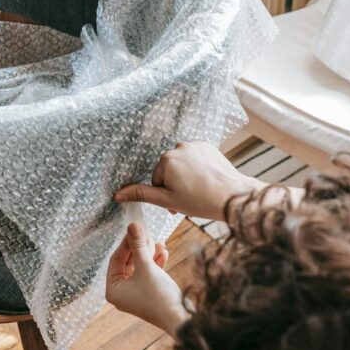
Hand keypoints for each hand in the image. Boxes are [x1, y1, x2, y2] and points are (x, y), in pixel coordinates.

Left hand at [106, 222, 185, 335]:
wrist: (181, 319)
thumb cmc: (159, 296)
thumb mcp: (147, 267)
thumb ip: (138, 245)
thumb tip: (132, 225)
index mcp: (114, 289)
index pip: (116, 259)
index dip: (126, 242)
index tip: (136, 227)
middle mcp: (122, 292)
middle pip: (128, 262)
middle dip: (140, 247)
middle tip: (148, 232)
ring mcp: (135, 293)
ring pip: (139, 266)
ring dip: (149, 253)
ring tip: (160, 242)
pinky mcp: (148, 293)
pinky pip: (148, 273)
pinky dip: (155, 263)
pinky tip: (164, 252)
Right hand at [115, 142, 262, 220]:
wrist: (232, 196)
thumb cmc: (199, 200)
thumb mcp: (167, 200)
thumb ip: (141, 194)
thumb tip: (117, 194)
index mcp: (166, 159)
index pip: (157, 179)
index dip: (166, 194)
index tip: (178, 204)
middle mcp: (179, 146)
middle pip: (169, 170)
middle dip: (176, 185)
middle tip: (189, 200)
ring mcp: (195, 144)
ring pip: (183, 164)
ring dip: (186, 176)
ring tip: (199, 190)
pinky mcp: (208, 146)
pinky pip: (195, 158)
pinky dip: (198, 168)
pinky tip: (207, 180)